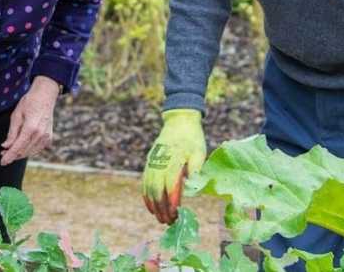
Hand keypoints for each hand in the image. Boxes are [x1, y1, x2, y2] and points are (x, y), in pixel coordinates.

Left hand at [1, 75, 59, 165]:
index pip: (18, 147)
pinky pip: (37, 149)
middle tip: (2, 153)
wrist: (45, 96)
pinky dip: (28, 150)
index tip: (2, 162)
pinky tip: (21, 146)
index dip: (9, 156)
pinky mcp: (49, 137)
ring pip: (30, 152)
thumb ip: (12, 133)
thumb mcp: (16, 115)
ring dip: (20, 154)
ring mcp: (46, 137)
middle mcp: (40, 135)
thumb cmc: (29, 103)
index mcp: (31, 128)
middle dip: (12, 155)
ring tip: (10, 150)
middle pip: (24, 151)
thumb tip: (5, 146)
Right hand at [141, 109, 205, 223]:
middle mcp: (160, 162)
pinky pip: (145, 182)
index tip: (176, 214)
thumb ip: (195, 169)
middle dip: (162, 208)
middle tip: (168, 221)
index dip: (173, 201)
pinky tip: (151, 207)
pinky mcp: (149, 162)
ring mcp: (153, 162)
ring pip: (149, 187)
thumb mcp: (199, 152)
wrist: (179, 121)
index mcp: (174, 159)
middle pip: (158, 189)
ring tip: (160, 218)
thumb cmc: (192, 138)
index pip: (171, 185)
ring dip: (154, 205)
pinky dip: (146, 196)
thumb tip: (193, 186)